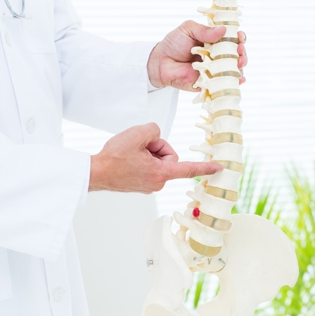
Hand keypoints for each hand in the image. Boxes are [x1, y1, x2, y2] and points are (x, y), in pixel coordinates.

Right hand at [89, 123, 222, 193]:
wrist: (95, 173)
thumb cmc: (113, 158)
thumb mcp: (137, 133)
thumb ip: (154, 130)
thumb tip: (155, 136)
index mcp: (161, 173)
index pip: (188, 169)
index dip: (205, 168)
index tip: (219, 169)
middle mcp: (158, 183)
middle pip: (169, 156)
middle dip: (156, 147)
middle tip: (138, 147)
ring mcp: (150, 185)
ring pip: (158, 160)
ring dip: (147, 152)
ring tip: (130, 154)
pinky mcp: (142, 184)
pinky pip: (149, 165)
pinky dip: (141, 158)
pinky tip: (128, 159)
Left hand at [147, 20, 247, 91]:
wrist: (161, 62)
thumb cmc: (174, 43)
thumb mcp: (188, 29)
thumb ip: (204, 30)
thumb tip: (223, 30)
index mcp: (214, 41)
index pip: (232, 39)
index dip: (239, 38)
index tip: (240, 36)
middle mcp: (217, 55)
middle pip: (237, 55)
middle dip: (242, 53)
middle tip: (240, 51)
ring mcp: (215, 70)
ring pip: (233, 69)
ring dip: (240, 67)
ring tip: (239, 63)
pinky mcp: (210, 82)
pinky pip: (224, 83)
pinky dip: (233, 82)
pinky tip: (239, 79)